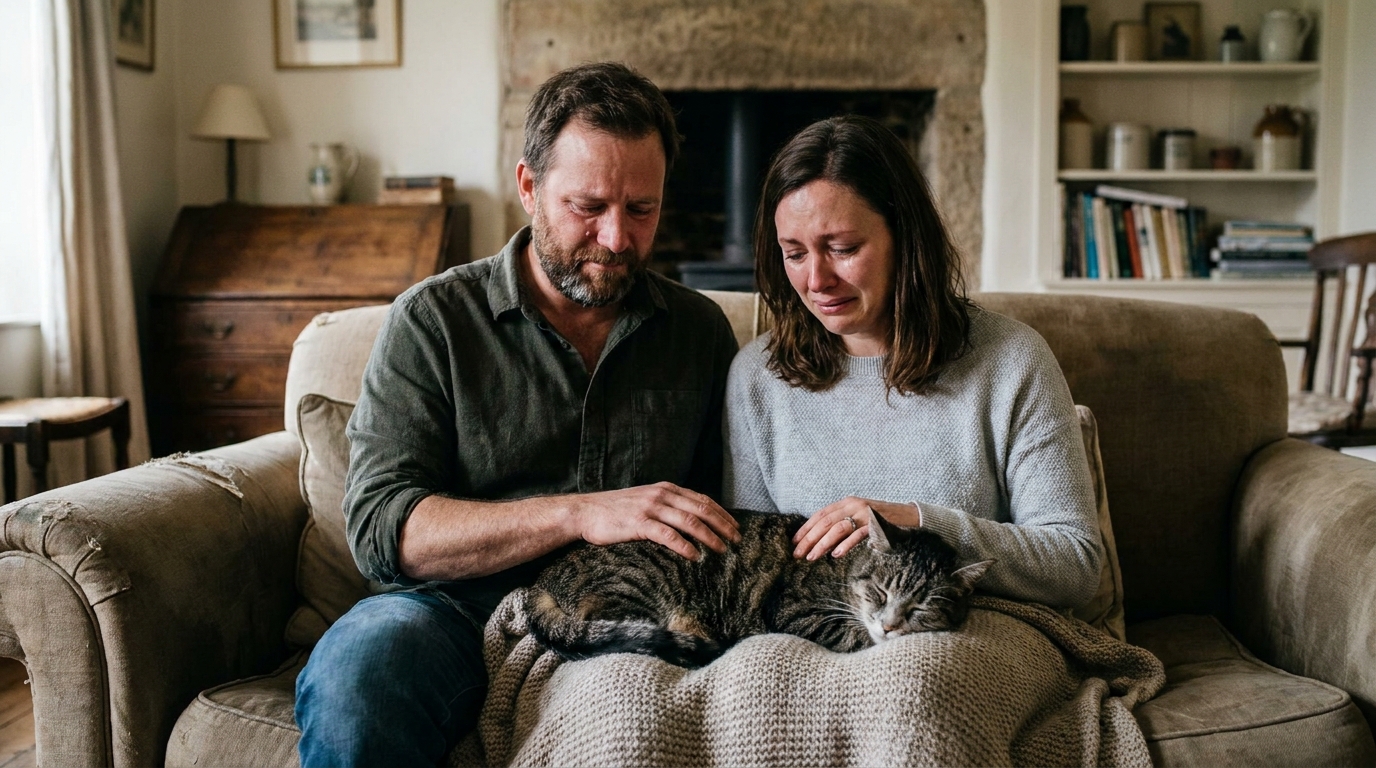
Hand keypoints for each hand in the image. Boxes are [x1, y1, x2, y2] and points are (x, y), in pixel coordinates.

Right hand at [569, 482, 739, 558]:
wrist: (585, 512)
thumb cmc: (615, 511)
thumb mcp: (646, 501)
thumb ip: (667, 506)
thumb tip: (691, 520)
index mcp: (666, 489)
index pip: (702, 499)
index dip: (722, 514)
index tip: (735, 527)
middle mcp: (661, 495)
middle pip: (701, 509)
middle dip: (723, 525)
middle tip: (737, 541)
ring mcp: (650, 508)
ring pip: (689, 521)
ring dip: (709, 536)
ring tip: (722, 550)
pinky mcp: (638, 523)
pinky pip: (667, 534)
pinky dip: (684, 545)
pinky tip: (694, 556)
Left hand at [792, 497, 921, 559]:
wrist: (908, 516)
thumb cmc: (880, 520)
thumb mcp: (857, 516)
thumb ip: (841, 522)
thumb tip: (819, 539)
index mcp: (846, 502)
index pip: (820, 515)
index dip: (805, 528)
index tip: (794, 542)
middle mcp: (853, 505)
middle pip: (825, 522)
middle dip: (809, 539)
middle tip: (798, 554)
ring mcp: (865, 513)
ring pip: (838, 528)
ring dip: (822, 543)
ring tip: (812, 557)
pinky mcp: (876, 523)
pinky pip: (858, 534)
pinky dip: (845, 545)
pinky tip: (835, 555)